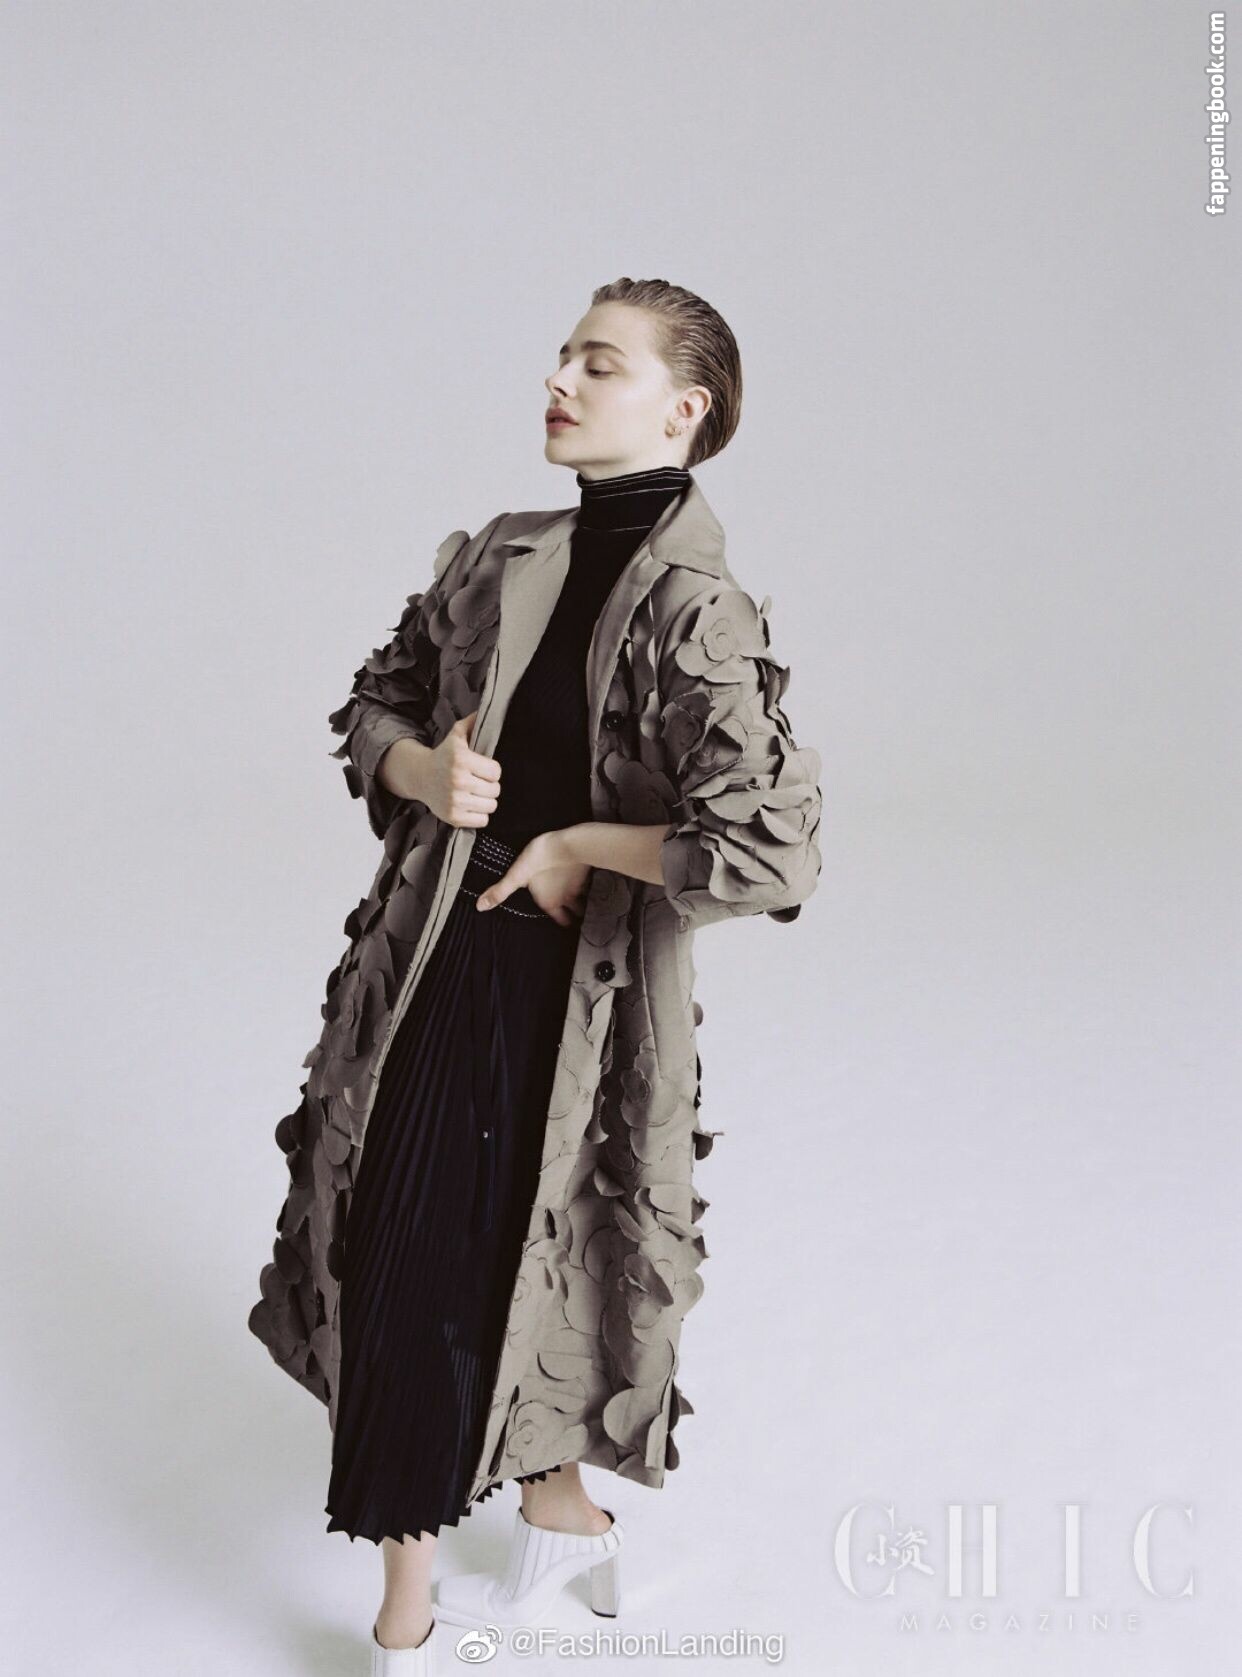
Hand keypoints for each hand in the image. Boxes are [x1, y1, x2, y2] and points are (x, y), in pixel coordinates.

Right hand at [419, 711, 500, 827]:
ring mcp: (455, 801)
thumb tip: (490, 707)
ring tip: (475, 793)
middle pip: (495, 790)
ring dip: (486, 800)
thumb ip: (474, 722)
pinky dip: (479, 815)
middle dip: (489, 786)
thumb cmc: (444, 755)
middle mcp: (458, 780)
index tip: (483, 768)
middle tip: (478, 781)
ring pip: (491, 806)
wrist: (419, 776)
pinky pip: (482, 821)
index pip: (496, 772)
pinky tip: (470, 805)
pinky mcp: (453, 817)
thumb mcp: (457, 735)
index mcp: (461, 759)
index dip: (492, 770)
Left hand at [475, 830, 591, 925]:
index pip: (562, 921)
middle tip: (574, 915)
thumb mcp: (516, 875)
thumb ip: (499, 892)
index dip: (564, 922)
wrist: (568, 843)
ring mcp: (579, 886)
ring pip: (584, 900)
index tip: (565, 923)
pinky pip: (588, 883)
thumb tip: (480, 907)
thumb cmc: (540, 858)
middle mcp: (566, 899)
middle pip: (576, 914)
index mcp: (550, 903)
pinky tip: (581, 878)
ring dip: (582, 901)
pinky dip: (586, 884)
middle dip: (575, 916)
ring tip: (579, 899)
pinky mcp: (586, 873)